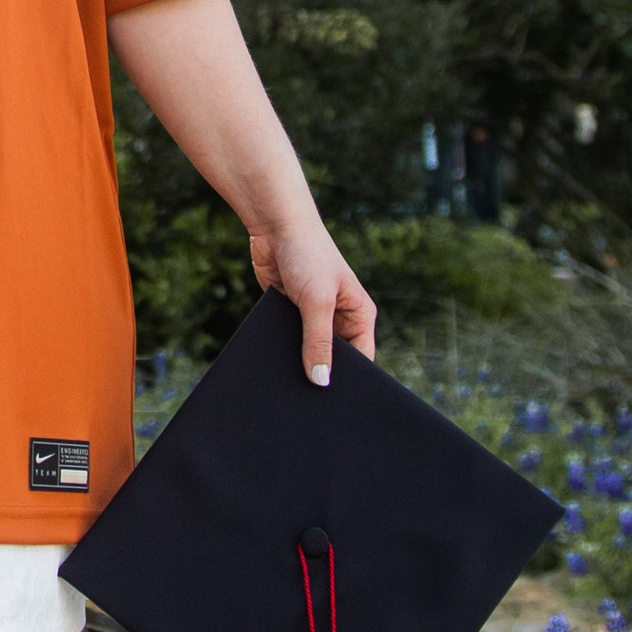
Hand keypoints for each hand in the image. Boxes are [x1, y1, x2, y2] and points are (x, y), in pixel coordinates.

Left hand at [249, 215, 376, 386]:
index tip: (334, 405)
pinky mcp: (288, 313)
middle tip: (306, 400)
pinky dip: (280, 350)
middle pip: (333, 358)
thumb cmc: (307, 254)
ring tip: (286, 386)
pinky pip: (286, 341)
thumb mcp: (317, 302)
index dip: (350, 381)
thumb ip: (318, 342)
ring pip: (307, 351)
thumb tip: (321, 380)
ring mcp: (312, 317)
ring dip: (297, 362)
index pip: (361, 359)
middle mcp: (338, 319)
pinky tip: (270, 365)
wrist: (276, 227)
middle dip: (321, 372)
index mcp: (358, 315)